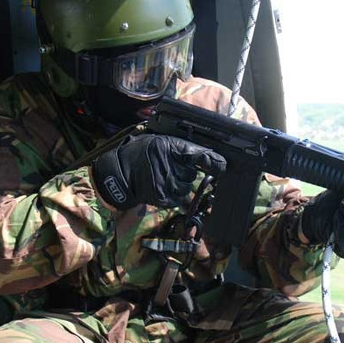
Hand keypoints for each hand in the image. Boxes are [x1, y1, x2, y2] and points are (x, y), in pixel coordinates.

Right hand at [92, 134, 225, 209]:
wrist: (120, 173)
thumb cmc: (139, 154)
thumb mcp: (160, 143)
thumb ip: (181, 149)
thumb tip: (208, 155)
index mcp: (171, 148)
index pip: (200, 155)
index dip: (213, 161)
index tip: (223, 166)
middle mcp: (172, 166)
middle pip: (194, 175)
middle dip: (188, 173)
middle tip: (173, 168)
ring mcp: (168, 184)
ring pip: (187, 188)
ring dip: (181, 185)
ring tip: (166, 178)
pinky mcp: (164, 198)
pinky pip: (179, 199)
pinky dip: (175, 195)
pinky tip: (163, 187)